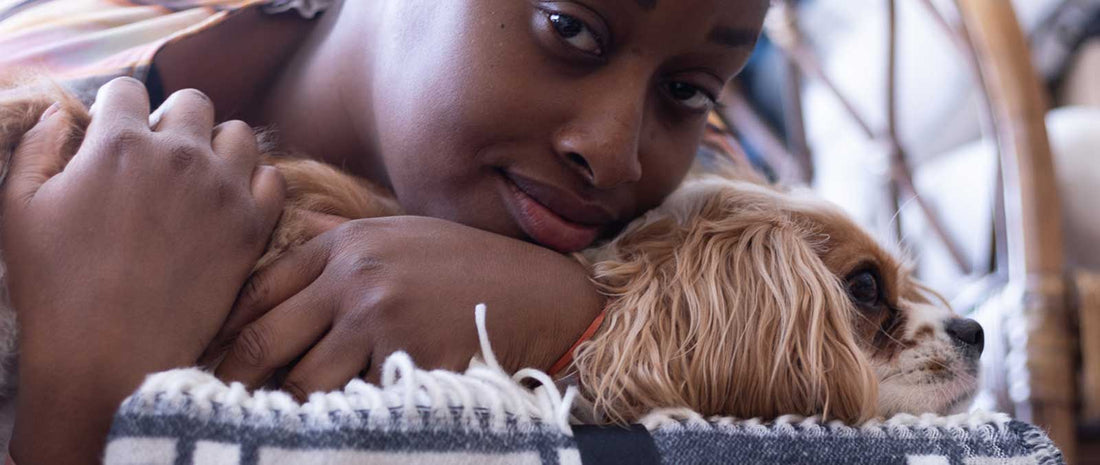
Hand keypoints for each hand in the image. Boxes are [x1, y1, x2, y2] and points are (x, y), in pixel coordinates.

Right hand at [2, 78, 284, 463]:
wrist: (111, 356)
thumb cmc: (55, 288)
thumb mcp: (19, 208)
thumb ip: (38, 147)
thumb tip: (65, 112)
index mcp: (118, 143)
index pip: (128, 90)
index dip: (119, 110)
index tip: (117, 138)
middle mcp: (178, 155)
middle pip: (193, 102)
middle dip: (176, 121)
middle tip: (162, 160)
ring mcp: (222, 189)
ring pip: (240, 133)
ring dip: (220, 147)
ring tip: (201, 179)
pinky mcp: (254, 226)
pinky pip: (272, 178)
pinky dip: (254, 184)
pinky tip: (232, 205)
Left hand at [206, 216, 603, 398]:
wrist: (539, 294)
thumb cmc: (468, 266)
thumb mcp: (402, 232)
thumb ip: (341, 234)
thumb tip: (290, 225)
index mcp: (346, 244)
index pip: (257, 290)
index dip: (224, 331)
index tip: (211, 360)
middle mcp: (355, 277)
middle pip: (260, 340)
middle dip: (234, 380)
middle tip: (221, 406)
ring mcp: (381, 320)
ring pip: (301, 384)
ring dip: (294, 407)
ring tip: (288, 418)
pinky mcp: (409, 361)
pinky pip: (354, 405)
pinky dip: (346, 418)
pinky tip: (346, 420)